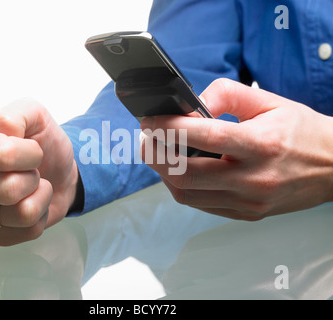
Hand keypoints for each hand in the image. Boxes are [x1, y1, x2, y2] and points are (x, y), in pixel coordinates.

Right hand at [0, 100, 78, 245]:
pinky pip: (27, 231)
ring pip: (22, 214)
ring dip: (40, 197)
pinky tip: (29, 202)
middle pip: (10, 190)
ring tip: (31, 186)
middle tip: (30, 171)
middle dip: (34, 178)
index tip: (32, 150)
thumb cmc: (41, 144)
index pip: (3, 156)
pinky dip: (40, 215)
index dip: (31, 154)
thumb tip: (1, 128)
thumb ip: (17, 113)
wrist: (57, 172)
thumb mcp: (34, 115)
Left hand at [140, 78, 332, 220]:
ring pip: (188, 194)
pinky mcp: (247, 214)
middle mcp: (254, 178)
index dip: (168, 128)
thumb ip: (226, 94)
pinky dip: (183, 188)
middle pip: (186, 174)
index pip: (204, 136)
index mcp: (261, 144)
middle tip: (146, 139)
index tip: (149, 121)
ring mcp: (249, 201)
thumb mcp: (268, 101)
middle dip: (155, 156)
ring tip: (160, 154)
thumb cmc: (302, 132)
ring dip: (165, 174)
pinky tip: (181, 171)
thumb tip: (191, 105)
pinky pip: (202, 205)